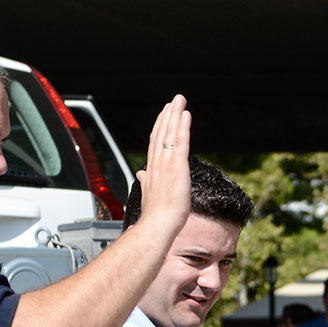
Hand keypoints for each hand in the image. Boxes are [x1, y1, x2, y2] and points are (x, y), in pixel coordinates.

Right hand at [131, 95, 191, 234]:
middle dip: (168, 115)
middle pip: (161, 133)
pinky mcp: (177, 167)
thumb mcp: (150, 195)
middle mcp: (157, 163)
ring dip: (175, 115)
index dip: (160, 127)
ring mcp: (166, 164)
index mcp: (152, 170)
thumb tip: (142, 175)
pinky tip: (185, 115)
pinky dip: (182, 127)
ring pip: (169, 134)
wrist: (157, 225)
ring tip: (180, 101)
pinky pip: (180, 142)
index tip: (165, 115)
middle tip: (174, 101)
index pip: (155, 143)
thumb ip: (146, 182)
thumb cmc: (155, 216)